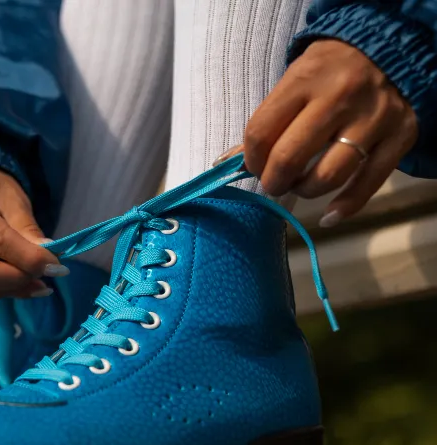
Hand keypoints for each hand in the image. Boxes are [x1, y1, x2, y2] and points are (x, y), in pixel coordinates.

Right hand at [0, 166, 65, 305]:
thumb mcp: (13, 197)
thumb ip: (27, 228)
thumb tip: (48, 260)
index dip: (28, 258)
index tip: (57, 267)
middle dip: (17, 280)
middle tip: (46, 276)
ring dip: (13, 290)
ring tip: (38, 281)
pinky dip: (4, 292)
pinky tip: (22, 282)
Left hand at [241, 39, 417, 224]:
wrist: (390, 45)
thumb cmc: (330, 69)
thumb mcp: (295, 80)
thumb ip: (267, 120)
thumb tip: (225, 163)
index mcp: (305, 80)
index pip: (261, 132)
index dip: (251, 159)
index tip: (256, 165)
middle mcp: (340, 97)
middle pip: (290, 158)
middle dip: (274, 180)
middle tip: (275, 182)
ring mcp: (374, 117)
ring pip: (329, 176)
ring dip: (305, 191)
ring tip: (300, 185)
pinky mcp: (402, 134)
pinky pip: (369, 183)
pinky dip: (346, 207)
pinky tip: (328, 216)